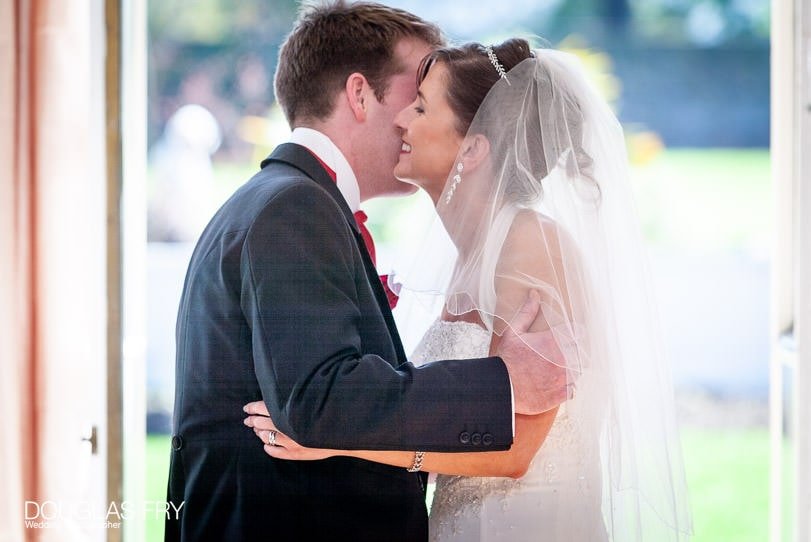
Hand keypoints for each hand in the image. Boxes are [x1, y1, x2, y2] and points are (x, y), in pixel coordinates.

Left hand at [242, 401, 337, 460]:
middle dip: (252, 420)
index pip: (263, 407)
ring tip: (257, 430)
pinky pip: (274, 452)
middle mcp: (287, 425)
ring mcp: (290, 441)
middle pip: (261, 422)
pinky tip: (267, 445)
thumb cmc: (329, 410)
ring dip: (259, 433)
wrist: (345, 430)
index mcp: (289, 409)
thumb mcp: (311, 399)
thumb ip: (295, 398)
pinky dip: (268, 448)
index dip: (253, 407)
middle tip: (247, 420)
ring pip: (266, 437)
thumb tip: (278, 395)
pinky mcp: (295, 453)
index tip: (247, 408)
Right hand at [497, 291, 569, 414]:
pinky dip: (567, 386)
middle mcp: (563, 359)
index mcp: (554, 341)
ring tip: (560, 368)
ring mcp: (563, 378)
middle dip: (575, 351)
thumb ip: (528, 312)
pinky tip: (557, 383)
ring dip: (573, 369)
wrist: (500, 388)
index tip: (570, 335)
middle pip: (582, 352)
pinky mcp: (560, 394)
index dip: (575, 333)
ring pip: (579, 371)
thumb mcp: (514, 331)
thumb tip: (535, 293)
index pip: (579, 332)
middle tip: (564, 353)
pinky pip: (573, 389)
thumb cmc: (506, 358)